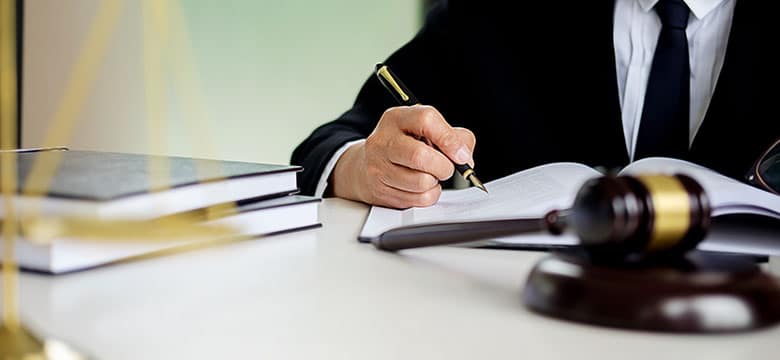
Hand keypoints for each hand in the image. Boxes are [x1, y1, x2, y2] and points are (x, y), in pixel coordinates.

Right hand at [331, 105, 475, 208]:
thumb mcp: (427, 130)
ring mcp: (378, 166)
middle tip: (446, 168)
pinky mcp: (380, 189)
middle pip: (420, 155)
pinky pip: (418, 199)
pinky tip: (422, 187)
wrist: (367, 165)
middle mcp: (383, 140)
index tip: (461, 155)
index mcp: (397, 118)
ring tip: (430, 175)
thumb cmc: (405, 145)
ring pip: (421, 182)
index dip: (449, 139)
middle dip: (443, 166)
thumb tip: (465, 157)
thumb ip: (454, 136)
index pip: (425, 120)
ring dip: (435, 182)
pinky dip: (428, 195)